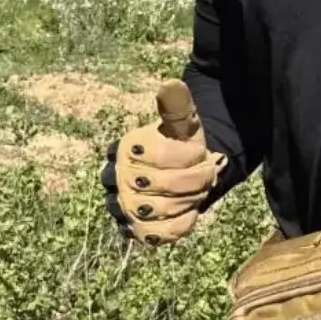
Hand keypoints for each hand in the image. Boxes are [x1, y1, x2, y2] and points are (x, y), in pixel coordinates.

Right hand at [100, 78, 227, 245]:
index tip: (200, 151)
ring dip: (188, 201)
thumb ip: (177, 105)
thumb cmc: (180, 143)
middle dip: (192, 180)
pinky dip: (179, 225)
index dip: (189, 156)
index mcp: (124, 147)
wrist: (182, 172)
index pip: (160, 155)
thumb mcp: (182, 122)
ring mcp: (120, 207)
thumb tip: (171, 84)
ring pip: (157, 211)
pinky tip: (191, 212)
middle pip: (160, 184)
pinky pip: (155, 235)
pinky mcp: (133, 230)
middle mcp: (114, 178)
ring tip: (198, 191)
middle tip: (205, 173)